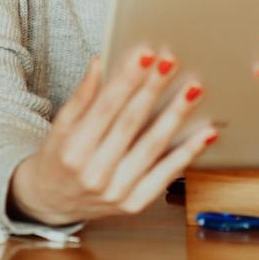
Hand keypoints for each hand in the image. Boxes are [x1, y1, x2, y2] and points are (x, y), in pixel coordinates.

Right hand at [9, 50, 214, 226]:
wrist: (54, 202)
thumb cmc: (58, 159)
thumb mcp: (60, 127)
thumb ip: (81, 96)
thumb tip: (99, 63)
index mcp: (73, 150)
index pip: (105, 108)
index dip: (127, 80)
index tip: (144, 55)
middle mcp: (95, 173)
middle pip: (131, 123)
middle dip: (153, 89)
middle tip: (171, 62)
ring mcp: (117, 192)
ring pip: (153, 146)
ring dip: (175, 115)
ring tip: (192, 90)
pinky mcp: (135, 204)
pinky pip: (166, 174)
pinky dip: (188, 153)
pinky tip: (205, 132)